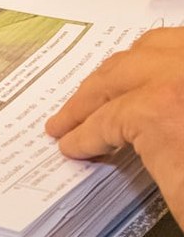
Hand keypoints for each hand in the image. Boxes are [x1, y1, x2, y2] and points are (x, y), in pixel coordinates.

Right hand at [45, 28, 183, 225]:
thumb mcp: (181, 197)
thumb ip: (147, 169)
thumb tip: (123, 158)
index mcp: (162, 110)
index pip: (106, 123)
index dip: (83, 138)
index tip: (71, 145)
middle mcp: (179, 73)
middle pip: (116, 77)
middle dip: (85, 100)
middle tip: (64, 118)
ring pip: (148, 46)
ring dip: (120, 68)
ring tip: (102, 85)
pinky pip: (179, 40)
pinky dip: (160, 51)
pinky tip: (153, 65)